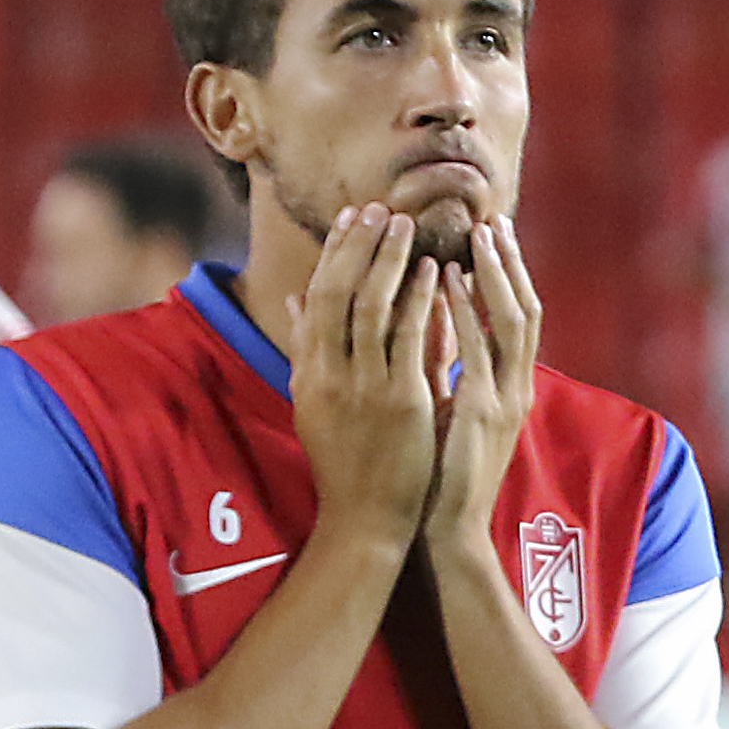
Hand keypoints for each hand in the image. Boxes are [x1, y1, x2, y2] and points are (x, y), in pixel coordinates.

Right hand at [290, 202, 441, 550]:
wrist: (366, 519)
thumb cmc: (343, 462)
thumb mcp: (311, 402)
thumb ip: (306, 348)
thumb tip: (293, 296)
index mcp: (308, 372)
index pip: (316, 296)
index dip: (334, 254)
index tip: (350, 218)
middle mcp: (330, 375)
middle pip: (340, 293)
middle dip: (360, 246)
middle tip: (379, 208)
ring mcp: (366, 387)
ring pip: (374, 307)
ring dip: (390, 260)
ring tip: (406, 225)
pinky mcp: (403, 401)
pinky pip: (412, 337)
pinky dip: (421, 299)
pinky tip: (435, 270)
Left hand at [425, 217, 543, 553]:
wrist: (444, 532)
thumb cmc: (437, 474)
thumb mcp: (442, 406)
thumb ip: (442, 360)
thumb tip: (429, 317)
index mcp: (508, 387)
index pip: (517, 317)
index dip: (507, 275)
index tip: (492, 234)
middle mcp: (516, 388)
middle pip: (526, 309)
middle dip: (511, 264)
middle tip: (496, 218)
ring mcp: (505, 400)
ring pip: (515, 321)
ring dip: (497, 275)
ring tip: (480, 233)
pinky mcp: (482, 413)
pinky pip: (479, 350)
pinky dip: (468, 311)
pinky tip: (451, 281)